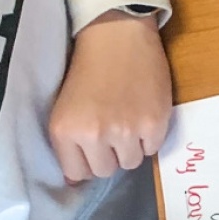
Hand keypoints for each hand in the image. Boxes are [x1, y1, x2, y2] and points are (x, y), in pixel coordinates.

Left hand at [49, 10, 171, 182]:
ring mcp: (126, 131)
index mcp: (65, 131)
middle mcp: (94, 135)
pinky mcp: (153, 125)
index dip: (86, 159)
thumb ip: (68, 145)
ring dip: (130, 147)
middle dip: (109, 154)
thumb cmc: (87, 70)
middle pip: (106, 170)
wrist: (117, 37)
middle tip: (111, 128)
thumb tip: (77, 182)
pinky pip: (152, 149)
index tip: (91, 145)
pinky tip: (142, 114)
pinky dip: (149, 137)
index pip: (78, 173)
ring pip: (130, 163)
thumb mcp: (65, 108)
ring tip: (128, 120)